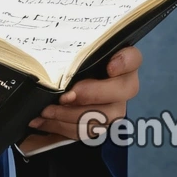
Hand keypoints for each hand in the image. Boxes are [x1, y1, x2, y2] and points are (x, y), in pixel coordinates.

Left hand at [23, 46, 141, 144]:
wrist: (51, 81)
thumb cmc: (58, 57)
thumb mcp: (62, 49)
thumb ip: (66, 49)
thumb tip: (55, 46)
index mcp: (116, 57)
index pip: (133, 57)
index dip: (125, 62)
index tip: (109, 67)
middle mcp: (120, 82)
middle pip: (123, 91)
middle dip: (92, 95)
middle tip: (65, 96)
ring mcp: (113, 105)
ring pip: (106, 116)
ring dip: (72, 116)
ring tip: (46, 111)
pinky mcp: (99, 123)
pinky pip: (89, 130)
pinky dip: (64, 127)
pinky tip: (43, 121)